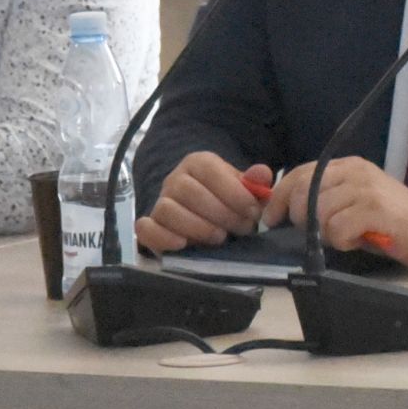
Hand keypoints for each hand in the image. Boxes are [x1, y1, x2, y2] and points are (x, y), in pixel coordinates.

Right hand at [135, 152, 270, 253]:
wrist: (203, 214)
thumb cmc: (226, 200)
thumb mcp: (243, 190)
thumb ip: (254, 183)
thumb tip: (263, 174)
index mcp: (198, 163)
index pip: (210, 170)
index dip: (233, 192)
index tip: (253, 212)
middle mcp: (175, 180)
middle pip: (189, 191)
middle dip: (220, 213)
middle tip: (242, 229)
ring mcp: (160, 202)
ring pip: (168, 210)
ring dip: (197, 226)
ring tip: (220, 238)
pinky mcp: (148, 226)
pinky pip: (145, 228)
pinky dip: (162, 237)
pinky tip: (183, 244)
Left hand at [263, 157, 407, 267]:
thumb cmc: (389, 220)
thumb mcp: (352, 202)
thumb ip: (324, 199)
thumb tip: (285, 210)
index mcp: (346, 166)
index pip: (299, 173)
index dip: (280, 197)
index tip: (271, 217)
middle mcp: (354, 171)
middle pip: (303, 193)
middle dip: (303, 219)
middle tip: (323, 233)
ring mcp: (365, 188)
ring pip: (319, 213)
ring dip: (328, 234)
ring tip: (348, 236)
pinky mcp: (374, 208)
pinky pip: (338, 228)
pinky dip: (343, 241)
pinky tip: (358, 240)